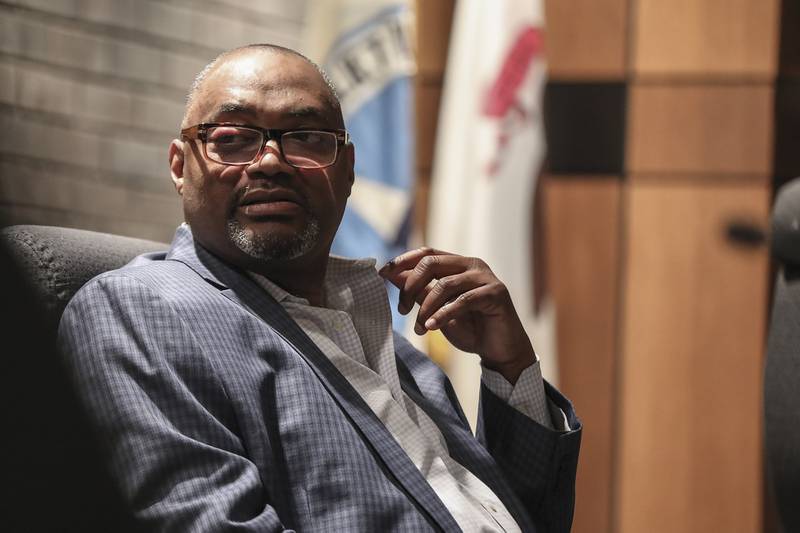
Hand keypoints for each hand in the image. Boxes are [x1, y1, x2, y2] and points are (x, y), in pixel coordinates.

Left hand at [379, 247, 535, 383]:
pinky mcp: (496, 294)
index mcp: (458, 264)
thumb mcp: (436, 309)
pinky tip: (431, 328)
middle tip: (401, 310)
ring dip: (426, 308)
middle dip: (411, 286)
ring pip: (445, 284)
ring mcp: (486, 278)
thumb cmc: (469, 328)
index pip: (427, 253)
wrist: (499, 351)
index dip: (403, 261)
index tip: (382, 273)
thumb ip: (418, 291)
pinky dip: (443, 314)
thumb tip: (391, 274)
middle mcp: (472, 265)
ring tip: (419, 328)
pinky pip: (463, 300)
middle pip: (432, 263)